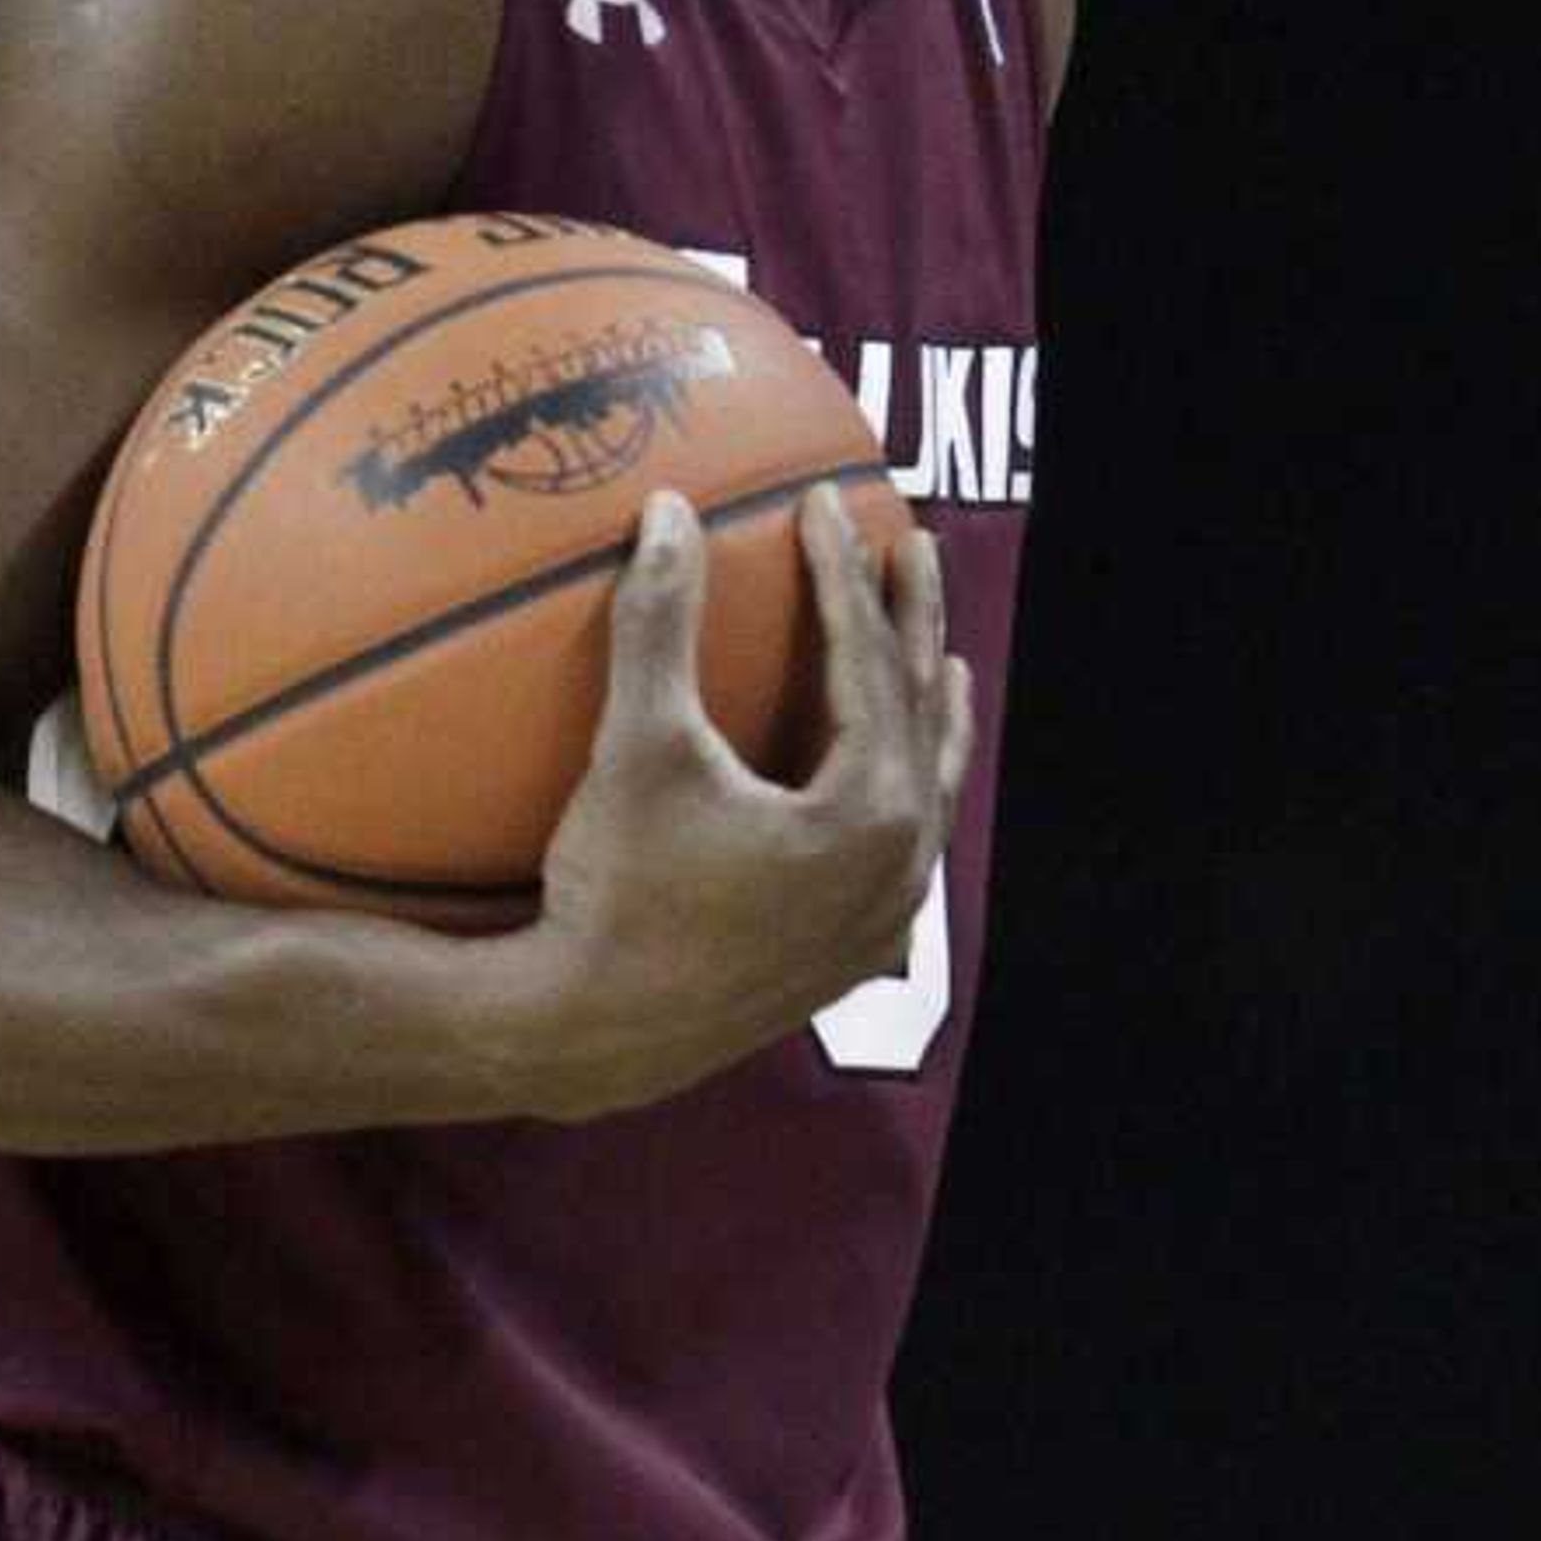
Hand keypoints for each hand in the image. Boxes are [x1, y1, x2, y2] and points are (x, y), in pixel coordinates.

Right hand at [513, 484, 970, 1117]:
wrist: (597, 1034)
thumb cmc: (618, 889)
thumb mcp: (638, 745)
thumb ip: (658, 622)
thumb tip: (667, 511)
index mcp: (872, 809)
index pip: (871, 662)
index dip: (844, 575)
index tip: (824, 506)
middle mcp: (902, 867)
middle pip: (921, 717)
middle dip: (913, 626)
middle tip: (910, 548)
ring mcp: (885, 920)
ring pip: (931, 795)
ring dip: (932, 718)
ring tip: (943, 660)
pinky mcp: (852, 956)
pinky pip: (905, 858)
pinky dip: (909, 801)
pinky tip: (899, 792)